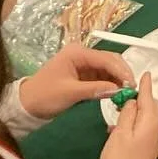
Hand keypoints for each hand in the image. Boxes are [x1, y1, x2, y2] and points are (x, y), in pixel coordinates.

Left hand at [19, 44, 134, 120]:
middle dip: (122, 73)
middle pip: (110, 60)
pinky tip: (117, 93)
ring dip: (118, 79)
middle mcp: (83, 54)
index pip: (106, 58)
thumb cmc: (44, 96)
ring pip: (108, 69)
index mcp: (77, 53)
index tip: (131, 84)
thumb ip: (95, 89)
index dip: (121, 71)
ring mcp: (84, 64)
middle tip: (131, 89)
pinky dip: (111, 84)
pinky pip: (103, 77)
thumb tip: (118, 90)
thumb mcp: (69, 93)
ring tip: (126, 93)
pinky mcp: (84, 75)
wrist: (26, 105)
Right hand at [100, 72, 157, 158]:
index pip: (149, 98)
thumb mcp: (120, 133)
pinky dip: (139, 121)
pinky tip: (125, 125)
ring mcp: (154, 139)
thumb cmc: (120, 158)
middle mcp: (157, 128)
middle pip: (153, 106)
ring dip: (140, 110)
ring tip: (125, 108)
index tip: (146, 74)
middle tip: (129, 94)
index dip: (146, 86)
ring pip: (150, 117)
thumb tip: (134, 101)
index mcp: (150, 121)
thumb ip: (128, 114)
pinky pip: (147, 127)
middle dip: (144, 97)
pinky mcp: (149, 147)